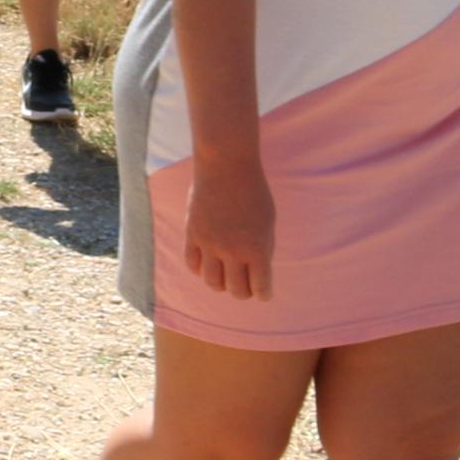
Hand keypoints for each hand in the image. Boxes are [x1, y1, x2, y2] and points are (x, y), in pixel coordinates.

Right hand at [182, 153, 274, 302]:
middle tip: (245, 285)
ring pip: (212, 282)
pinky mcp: (192, 234)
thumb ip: (263, 248)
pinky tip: (208, 263)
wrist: (226, 165)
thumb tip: (256, 273)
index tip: (264, 292)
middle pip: (235, 290)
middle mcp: (232, 250)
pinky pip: (192, 265)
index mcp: (257, 248)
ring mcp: (209, 243)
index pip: (260, 288)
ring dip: (221, 284)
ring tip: (226, 275)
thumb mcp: (268, 221)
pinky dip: (200, 270)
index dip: (264, 294)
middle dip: (243, 291)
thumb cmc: (253, 191)